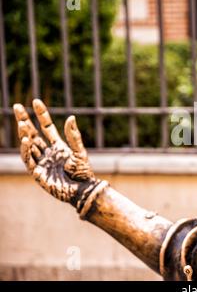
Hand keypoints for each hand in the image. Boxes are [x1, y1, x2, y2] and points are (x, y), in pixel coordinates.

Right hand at [13, 99, 107, 215]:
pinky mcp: (37, 172)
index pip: (46, 128)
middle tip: (17, 106)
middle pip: (33, 133)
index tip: (36, 101)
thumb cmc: (83, 173)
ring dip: (24, 133)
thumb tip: (71, 117)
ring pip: (29, 144)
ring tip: (22, 123)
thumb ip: (74, 136)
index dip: (41, 115)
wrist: (82, 190)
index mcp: (59, 146)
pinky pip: (28, 159)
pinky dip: (26, 149)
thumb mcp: (79, 152)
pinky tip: (26, 140)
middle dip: (25, 120)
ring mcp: (42, 162)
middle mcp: (48, 152)